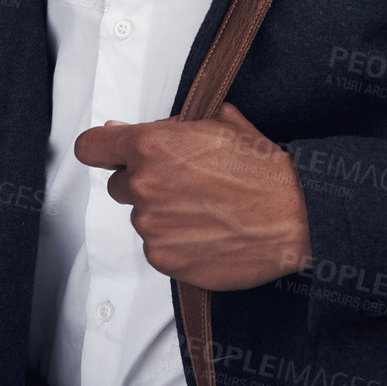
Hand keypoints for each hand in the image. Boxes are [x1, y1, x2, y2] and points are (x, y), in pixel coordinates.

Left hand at [74, 102, 312, 290]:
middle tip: (185, 183)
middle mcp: (144, 185)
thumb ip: (163, 128)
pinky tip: (208, 232)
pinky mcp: (165, 261)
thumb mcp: (217, 124)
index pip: (90, 148)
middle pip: (118, 184)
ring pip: (142, 217)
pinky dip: (176, 241)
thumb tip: (118, 132)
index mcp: (151, 145)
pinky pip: (157, 247)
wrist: (296, 216)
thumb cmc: (261, 168)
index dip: (102, 150)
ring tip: (206, 209)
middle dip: (144, 182)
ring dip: (163, 213)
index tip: (112, 154)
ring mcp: (152, 227)